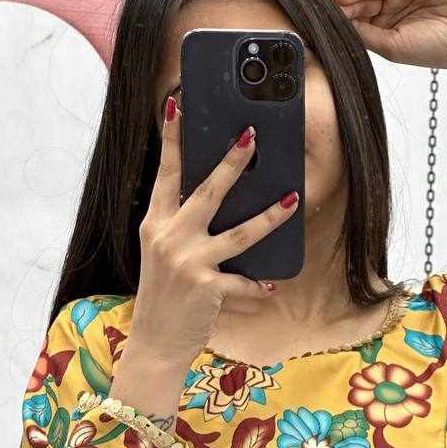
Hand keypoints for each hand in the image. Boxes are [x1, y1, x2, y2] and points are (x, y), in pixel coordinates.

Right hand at [131, 101, 300, 366]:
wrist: (155, 342)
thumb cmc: (164, 297)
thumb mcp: (163, 255)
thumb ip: (181, 228)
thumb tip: (213, 201)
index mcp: (154, 224)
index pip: (164, 173)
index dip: (170, 139)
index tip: (176, 105)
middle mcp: (168, 237)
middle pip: (206, 191)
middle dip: (231, 162)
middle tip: (251, 135)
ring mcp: (188, 261)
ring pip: (239, 232)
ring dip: (269, 214)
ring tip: (292, 197)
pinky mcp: (206, 286)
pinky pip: (243, 281)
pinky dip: (258, 285)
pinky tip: (271, 284)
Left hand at [332, 0, 446, 69]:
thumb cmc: (435, 47)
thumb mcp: (393, 46)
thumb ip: (366, 35)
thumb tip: (339, 24)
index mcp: (385, 29)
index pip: (358, 20)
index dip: (343, 18)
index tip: (326, 20)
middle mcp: (391, 8)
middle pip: (362, 0)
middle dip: (348, 2)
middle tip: (335, 3)